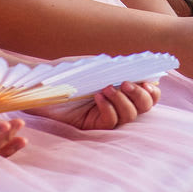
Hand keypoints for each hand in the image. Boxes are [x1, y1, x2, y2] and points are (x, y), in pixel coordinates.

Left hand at [40, 80, 161, 130]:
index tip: (147, 81)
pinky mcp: (92, 126)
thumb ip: (117, 68)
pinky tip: (98, 97)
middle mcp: (116, 104)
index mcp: (121, 89)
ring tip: (107, 88)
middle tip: (126, 84)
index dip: (152, 90)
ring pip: (129, 116)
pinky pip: (110, 123)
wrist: (40, 82)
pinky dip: (108, 109)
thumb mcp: (95, 65)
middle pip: (144, 108)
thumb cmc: (67, 71)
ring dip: (122, 101)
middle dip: (140, 96)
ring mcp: (105, 116)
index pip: (147, 94)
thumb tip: (141, 70)